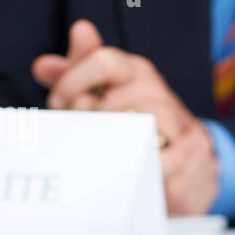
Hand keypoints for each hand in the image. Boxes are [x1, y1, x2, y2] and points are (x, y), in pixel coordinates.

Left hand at [31, 20, 219, 215]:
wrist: (192, 162)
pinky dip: (135, 169)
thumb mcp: (105, 99)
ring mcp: (178, 123)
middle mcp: (159, 92)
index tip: (60, 104)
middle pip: (113, 99)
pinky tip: (124, 173)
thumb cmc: (137, 128)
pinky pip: (155, 161)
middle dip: (86, 120)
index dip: (73, 82)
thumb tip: (42, 64)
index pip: (106, 61)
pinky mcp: (188, 154)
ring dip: (110, 145)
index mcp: (137, 73)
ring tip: (100, 154)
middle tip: (78, 135)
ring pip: (136, 127)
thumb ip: (75, 80)